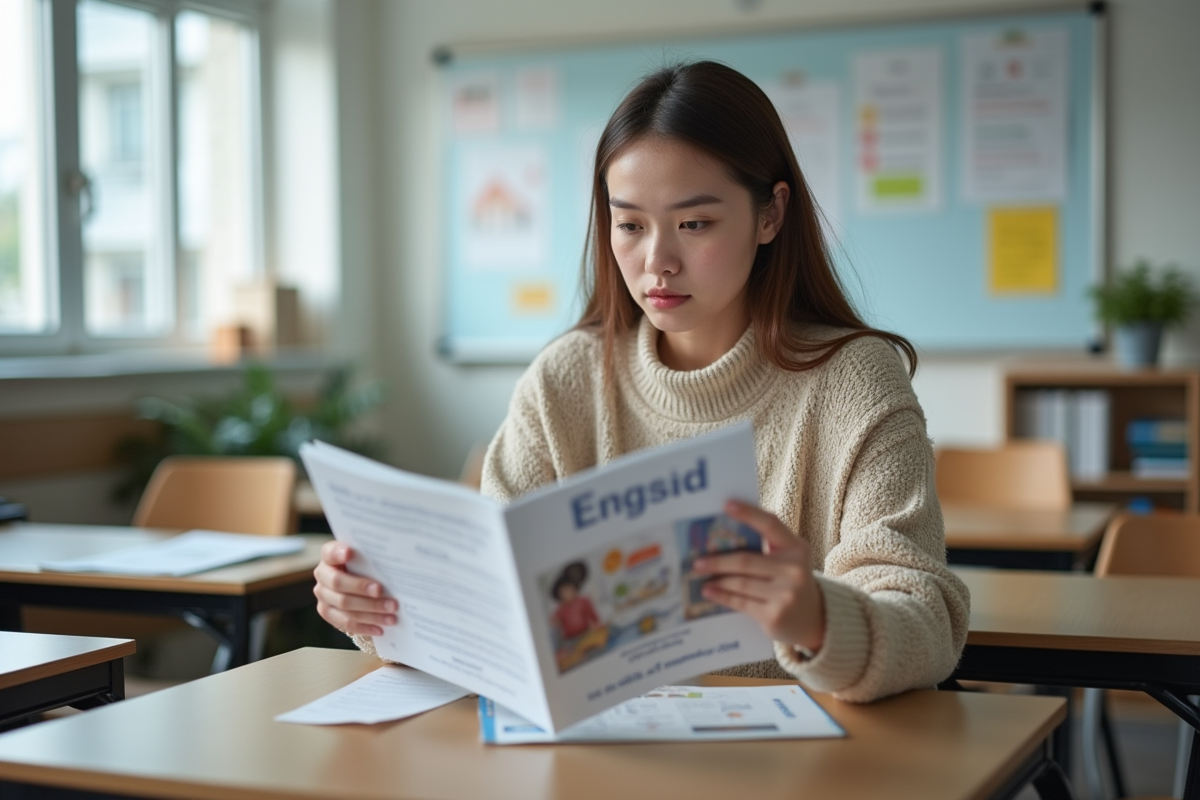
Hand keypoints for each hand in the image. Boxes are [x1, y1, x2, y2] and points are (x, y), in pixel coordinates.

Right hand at [313, 541, 397, 636]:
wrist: (354, 582)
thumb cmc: (363, 566)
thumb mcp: (366, 558)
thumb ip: (371, 558)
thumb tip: (394, 564)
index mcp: (330, 556)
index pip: (330, 552)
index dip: (338, 552)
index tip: (349, 553)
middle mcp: (322, 575)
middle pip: (338, 583)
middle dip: (361, 588)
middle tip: (382, 592)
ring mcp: (323, 595)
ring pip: (344, 606)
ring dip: (370, 612)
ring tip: (390, 616)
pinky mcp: (327, 612)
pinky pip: (345, 623)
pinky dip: (364, 626)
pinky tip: (380, 628)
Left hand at [691, 500, 825, 653]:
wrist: (813, 618)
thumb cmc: (791, 581)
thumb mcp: (787, 559)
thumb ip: (765, 547)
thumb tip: (722, 539)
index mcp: (796, 548)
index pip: (770, 524)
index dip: (748, 513)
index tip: (726, 505)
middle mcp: (794, 569)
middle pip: (746, 560)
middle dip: (718, 560)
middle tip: (697, 561)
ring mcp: (786, 594)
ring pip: (740, 582)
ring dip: (717, 578)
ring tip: (700, 575)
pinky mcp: (775, 615)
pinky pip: (741, 602)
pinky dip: (722, 595)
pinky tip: (709, 591)